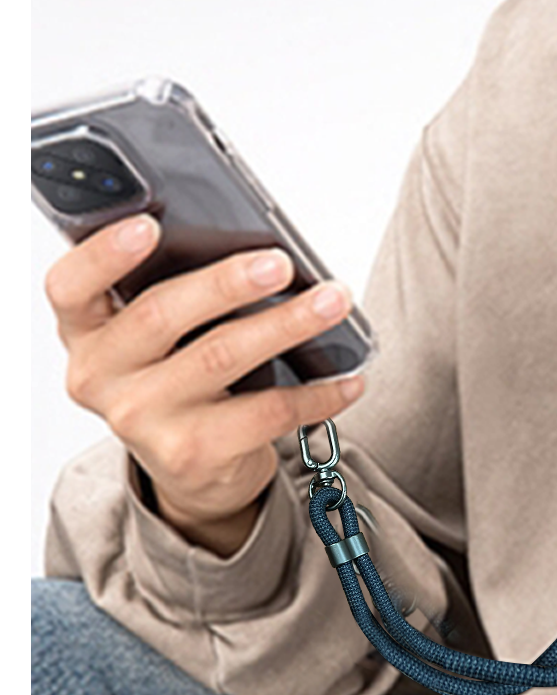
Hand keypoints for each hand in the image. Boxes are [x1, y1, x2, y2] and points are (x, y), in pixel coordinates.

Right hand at [44, 213, 365, 555]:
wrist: (193, 468)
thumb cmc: (180, 379)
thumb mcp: (159, 339)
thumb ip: (176, 294)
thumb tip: (254, 252)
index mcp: (87, 332)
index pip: (70, 286)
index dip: (105, 254)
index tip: (150, 226)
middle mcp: (101, 377)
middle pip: (162, 315)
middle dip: (228, 282)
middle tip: (280, 262)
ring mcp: (142, 419)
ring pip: (222, 356)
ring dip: (287, 324)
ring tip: (333, 302)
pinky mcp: (192, 453)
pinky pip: (267, 412)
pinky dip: (317, 393)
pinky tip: (349, 378)